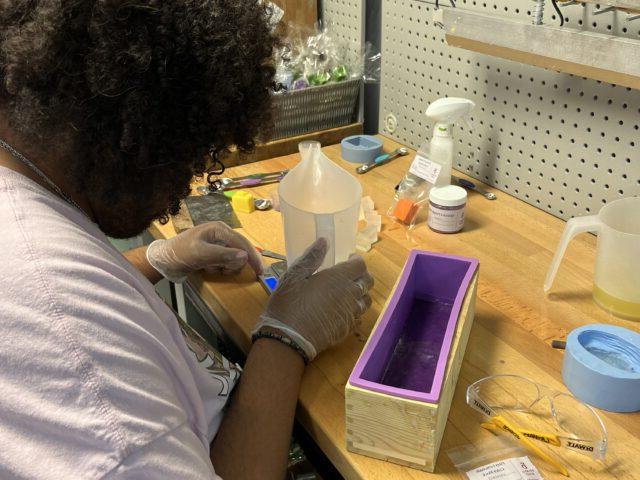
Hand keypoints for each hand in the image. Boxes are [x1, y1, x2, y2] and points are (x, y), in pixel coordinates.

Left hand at [146, 222, 262, 282]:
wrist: (163, 261)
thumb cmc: (181, 253)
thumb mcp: (201, 254)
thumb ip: (224, 254)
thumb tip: (245, 256)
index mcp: (219, 229)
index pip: (243, 243)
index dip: (253, 257)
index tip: (260, 272)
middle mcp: (221, 234)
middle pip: (241, 250)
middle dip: (234, 263)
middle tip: (222, 270)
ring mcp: (218, 244)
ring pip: (234, 258)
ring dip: (225, 267)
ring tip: (212, 269)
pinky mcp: (214, 253)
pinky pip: (226, 262)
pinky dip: (219, 268)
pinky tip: (208, 269)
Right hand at [253, 238, 372, 360]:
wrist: (288, 339)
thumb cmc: (288, 304)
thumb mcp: (294, 276)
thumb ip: (311, 257)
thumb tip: (324, 241)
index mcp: (338, 278)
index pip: (360, 265)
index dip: (357, 261)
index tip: (349, 260)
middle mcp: (350, 295)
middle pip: (368, 282)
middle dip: (362, 275)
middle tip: (349, 275)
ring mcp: (350, 314)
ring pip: (366, 301)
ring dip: (360, 294)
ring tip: (347, 293)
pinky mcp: (347, 329)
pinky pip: (359, 317)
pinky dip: (355, 311)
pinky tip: (342, 311)